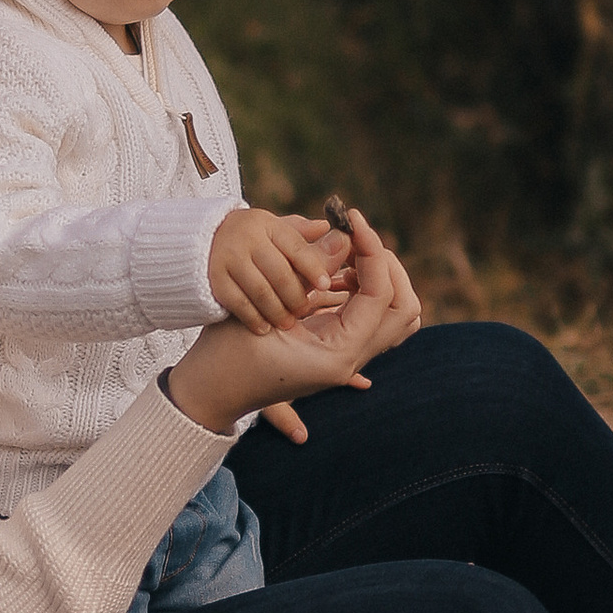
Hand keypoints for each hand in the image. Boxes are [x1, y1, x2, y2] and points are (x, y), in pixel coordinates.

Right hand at [165, 210, 419, 436]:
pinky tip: (336, 274)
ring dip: (380, 279)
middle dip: (387, 266)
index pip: (380, 294)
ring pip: (394, 315)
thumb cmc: (226, 354)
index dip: (371, 250)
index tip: (353, 221)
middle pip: (404, 308)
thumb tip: (343, 236)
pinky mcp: (337, 350)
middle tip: (357, 238)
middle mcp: (350, 361)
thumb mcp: (265, 305)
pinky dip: (365, 290)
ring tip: (347, 257)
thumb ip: (308, 271)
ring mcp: (347, 359)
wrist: (209, 391)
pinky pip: (371, 318)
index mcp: (338, 355)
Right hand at [208, 205, 350, 335]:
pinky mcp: (213, 279)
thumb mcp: (275, 233)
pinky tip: (265, 327)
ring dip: (278, 310)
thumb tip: (344, 237)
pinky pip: (239, 304)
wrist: (197, 245)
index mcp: (265, 223)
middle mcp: (244, 237)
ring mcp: (226, 258)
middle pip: (280, 273)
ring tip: (288, 322)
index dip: (313, 267)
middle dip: (296, 296)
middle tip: (304, 311)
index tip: (326, 286)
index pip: (296, 248)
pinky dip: (254, 318)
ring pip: (261, 291)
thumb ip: (307, 238)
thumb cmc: (249, 241)